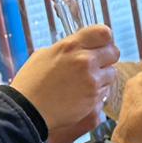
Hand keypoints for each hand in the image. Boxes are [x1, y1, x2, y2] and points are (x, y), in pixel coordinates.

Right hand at [10, 24, 121, 142]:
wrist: (28, 110)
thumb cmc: (31, 83)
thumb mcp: (45, 54)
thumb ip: (67, 48)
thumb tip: (80, 46)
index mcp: (71, 45)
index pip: (104, 32)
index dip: (105, 40)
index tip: (101, 45)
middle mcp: (85, 60)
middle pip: (113, 52)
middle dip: (107, 58)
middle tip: (96, 65)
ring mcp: (91, 80)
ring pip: (111, 73)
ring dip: (103, 77)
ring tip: (84, 83)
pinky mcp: (94, 97)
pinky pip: (105, 90)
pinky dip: (98, 92)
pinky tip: (82, 95)